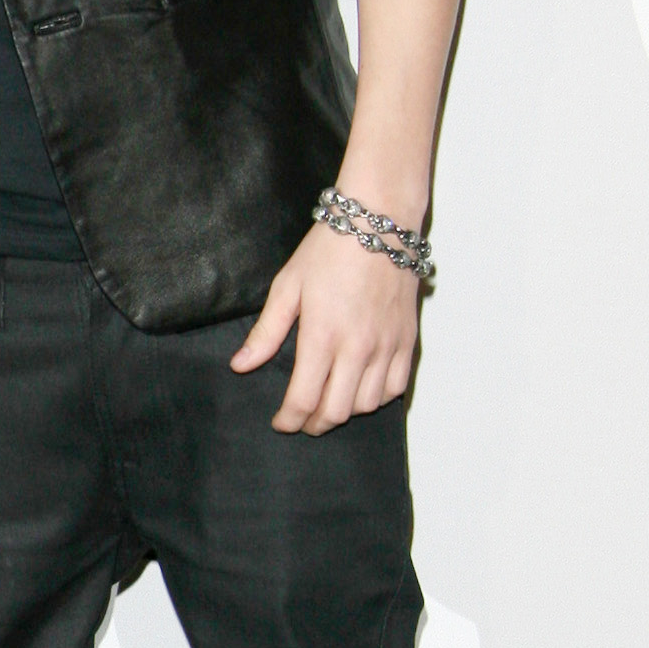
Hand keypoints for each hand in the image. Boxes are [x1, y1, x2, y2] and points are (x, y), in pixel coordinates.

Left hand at [230, 222, 421, 433]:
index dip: (289, 420)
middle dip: (315, 424)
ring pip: (368, 404)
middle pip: (336, 411)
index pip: (304, 399)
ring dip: (345, 411)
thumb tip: (241, 365)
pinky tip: (362, 389)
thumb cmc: (329, 250)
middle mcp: (358, 347)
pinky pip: (396, 387)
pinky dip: (378, 398)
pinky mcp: (408, 340)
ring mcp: (387, 346)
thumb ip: (266, 332)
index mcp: (322, 335)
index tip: (281, 422)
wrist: (379, 223)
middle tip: (302, 420)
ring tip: (329, 402)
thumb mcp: (287, 286)